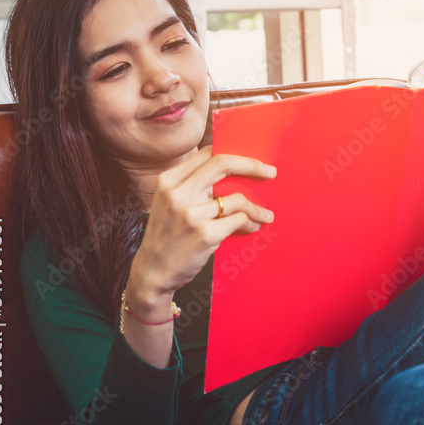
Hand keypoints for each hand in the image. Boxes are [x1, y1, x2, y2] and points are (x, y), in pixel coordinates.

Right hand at [131, 146, 277, 295]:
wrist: (152, 271)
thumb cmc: (167, 234)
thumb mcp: (170, 202)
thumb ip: (193, 184)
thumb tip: (233, 168)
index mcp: (169, 180)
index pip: (208, 153)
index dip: (234, 154)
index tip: (254, 160)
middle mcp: (177, 193)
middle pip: (223, 164)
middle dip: (253, 166)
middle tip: (271, 172)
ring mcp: (190, 214)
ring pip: (237, 199)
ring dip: (256, 208)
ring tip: (264, 215)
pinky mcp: (204, 234)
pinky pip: (239, 220)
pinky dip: (250, 223)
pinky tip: (252, 227)